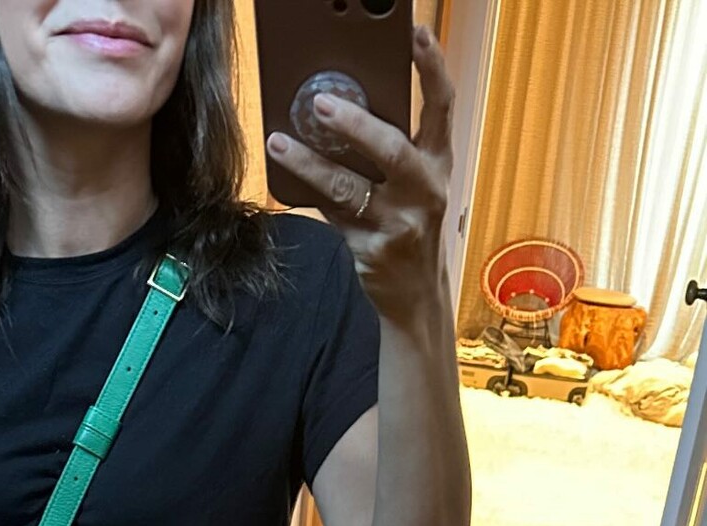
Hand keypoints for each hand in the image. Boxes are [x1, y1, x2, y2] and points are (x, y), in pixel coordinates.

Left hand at [266, 24, 453, 323]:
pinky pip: (332, 216)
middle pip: (392, 148)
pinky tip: (285, 178)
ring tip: (280, 143)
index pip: (441, 105)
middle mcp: (425, 191)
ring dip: (311, 163)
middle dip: (355, 123)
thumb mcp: (416, 184)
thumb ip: (390, 149)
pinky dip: (308, 195)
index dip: (431, 67)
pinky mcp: (372, 251)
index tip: (416, 33)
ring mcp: (399, 225)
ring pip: (349, 188)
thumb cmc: (411, 226)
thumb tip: (338, 105)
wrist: (417, 296)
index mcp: (439, 162)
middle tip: (320, 102)